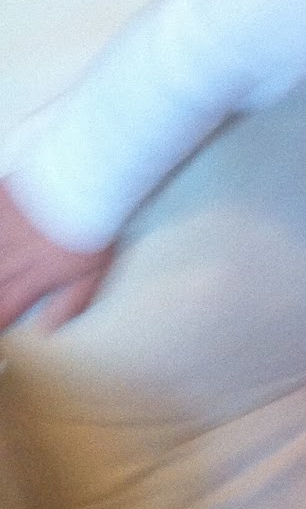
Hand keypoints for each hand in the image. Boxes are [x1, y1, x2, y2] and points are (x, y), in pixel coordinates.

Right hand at [0, 181, 114, 332]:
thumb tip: (49, 326)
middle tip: (1, 286)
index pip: (5, 308)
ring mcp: (3, 230)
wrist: (85, 182)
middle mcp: (13, 257)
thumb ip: (71, 302)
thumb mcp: (93, 273)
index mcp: (35, 277)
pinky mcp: (1, 203)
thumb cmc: (93, 226)